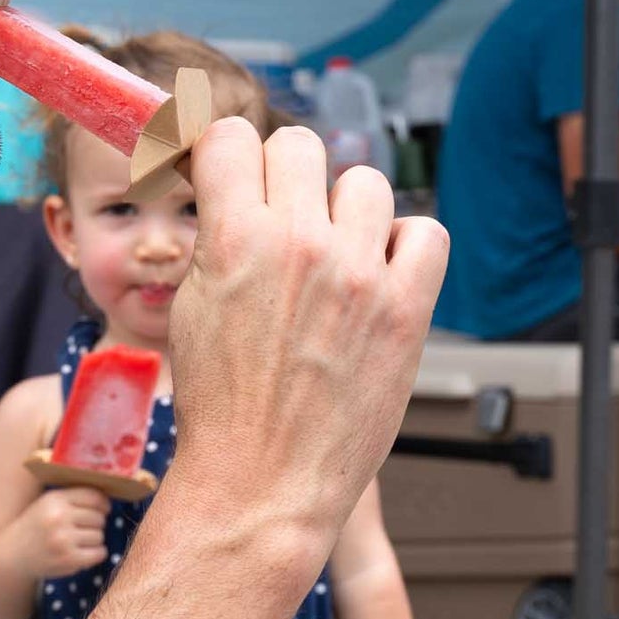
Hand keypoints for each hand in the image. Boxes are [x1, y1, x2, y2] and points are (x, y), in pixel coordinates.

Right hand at [0, 484, 108, 579]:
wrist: (9, 556)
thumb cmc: (34, 527)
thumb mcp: (47, 504)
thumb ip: (74, 498)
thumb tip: (109, 500)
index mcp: (55, 500)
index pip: (94, 496)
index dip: (103, 504)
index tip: (102, 509)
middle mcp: (59, 518)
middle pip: (100, 517)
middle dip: (95, 523)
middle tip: (80, 529)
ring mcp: (64, 540)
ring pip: (100, 536)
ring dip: (94, 540)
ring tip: (76, 541)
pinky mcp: (68, 560)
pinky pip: (99, 553)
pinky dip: (95, 554)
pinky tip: (81, 553)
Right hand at [167, 121, 447, 563]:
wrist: (262, 482)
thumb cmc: (221, 406)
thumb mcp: (192, 305)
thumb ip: (217, 237)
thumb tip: (230, 184)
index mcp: (234, 239)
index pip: (233, 136)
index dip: (229, 156)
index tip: (232, 175)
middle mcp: (301, 245)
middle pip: (301, 146)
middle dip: (286, 178)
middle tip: (283, 222)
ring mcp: (360, 275)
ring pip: (366, 183)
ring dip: (348, 213)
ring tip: (334, 259)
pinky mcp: (407, 310)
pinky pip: (426, 233)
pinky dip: (406, 248)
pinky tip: (381, 277)